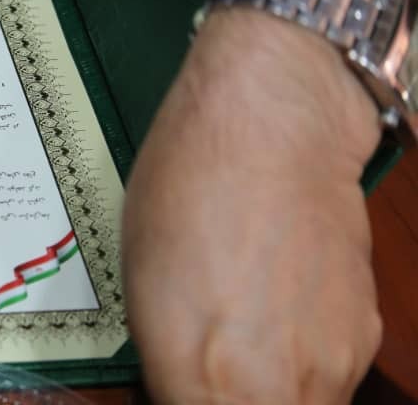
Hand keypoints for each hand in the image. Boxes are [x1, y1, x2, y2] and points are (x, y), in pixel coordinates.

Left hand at [123, 0, 384, 402]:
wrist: (274, 128)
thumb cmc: (188, 190)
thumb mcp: (140, 287)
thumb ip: (167, 365)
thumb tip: (178, 391)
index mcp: (204, 381)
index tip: (173, 388)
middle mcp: (276, 392)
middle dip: (227, 404)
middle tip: (203, 374)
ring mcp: (330, 368)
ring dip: (265, 396)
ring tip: (236, 346)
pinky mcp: (363, 338)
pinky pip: (325, 383)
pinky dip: (299, 371)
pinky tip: (276, 318)